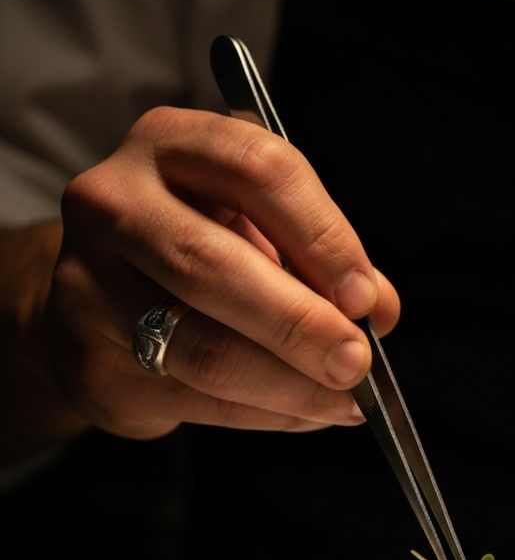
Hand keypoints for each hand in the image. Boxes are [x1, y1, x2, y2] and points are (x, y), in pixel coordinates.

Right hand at [42, 105, 398, 440]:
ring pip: (203, 347)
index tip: (364, 297)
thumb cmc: (202, 254)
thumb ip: (322, 261)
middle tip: (357, 363)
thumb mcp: (262, 231)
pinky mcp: (92, 363)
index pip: (258, 171)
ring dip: (290, 384)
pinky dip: (268, 413)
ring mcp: (89, 285)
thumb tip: (380, 312)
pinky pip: (198, 399)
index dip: (321, 237)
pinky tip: (307, 412)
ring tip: (345, 401)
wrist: (102, 303)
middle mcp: (116, 202)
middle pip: (213, 265)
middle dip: (301, 324)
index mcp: (173, 145)